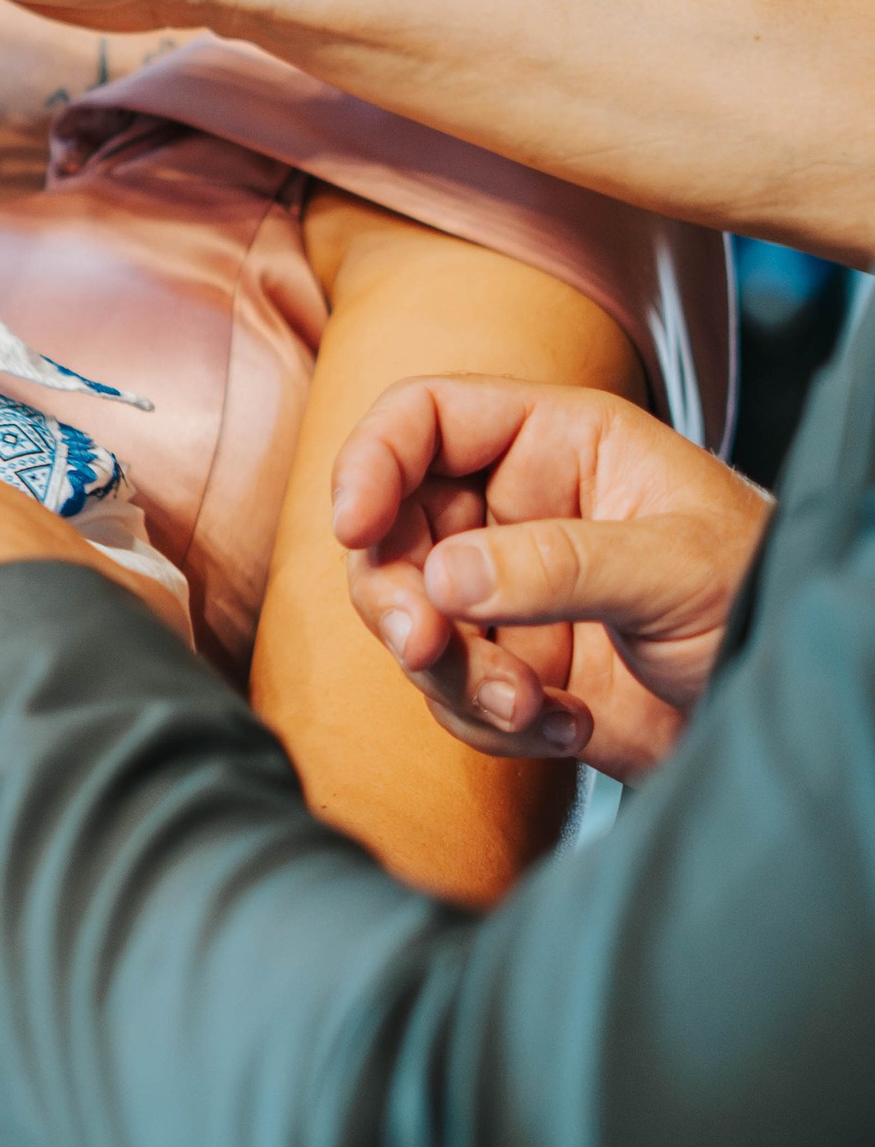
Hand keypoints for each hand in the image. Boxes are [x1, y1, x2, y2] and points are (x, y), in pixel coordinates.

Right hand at [333, 378, 772, 782]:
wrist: (791, 706)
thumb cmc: (763, 597)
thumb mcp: (675, 568)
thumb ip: (558, 564)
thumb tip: (439, 580)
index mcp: (559, 444)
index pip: (426, 418)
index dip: (373, 459)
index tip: (354, 526)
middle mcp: (521, 511)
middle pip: (394, 529)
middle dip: (396, 595)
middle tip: (423, 645)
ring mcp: (513, 594)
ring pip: (413, 621)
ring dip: (453, 674)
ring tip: (528, 706)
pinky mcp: (517, 671)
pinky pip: (452, 694)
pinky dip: (493, 722)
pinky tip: (568, 727)